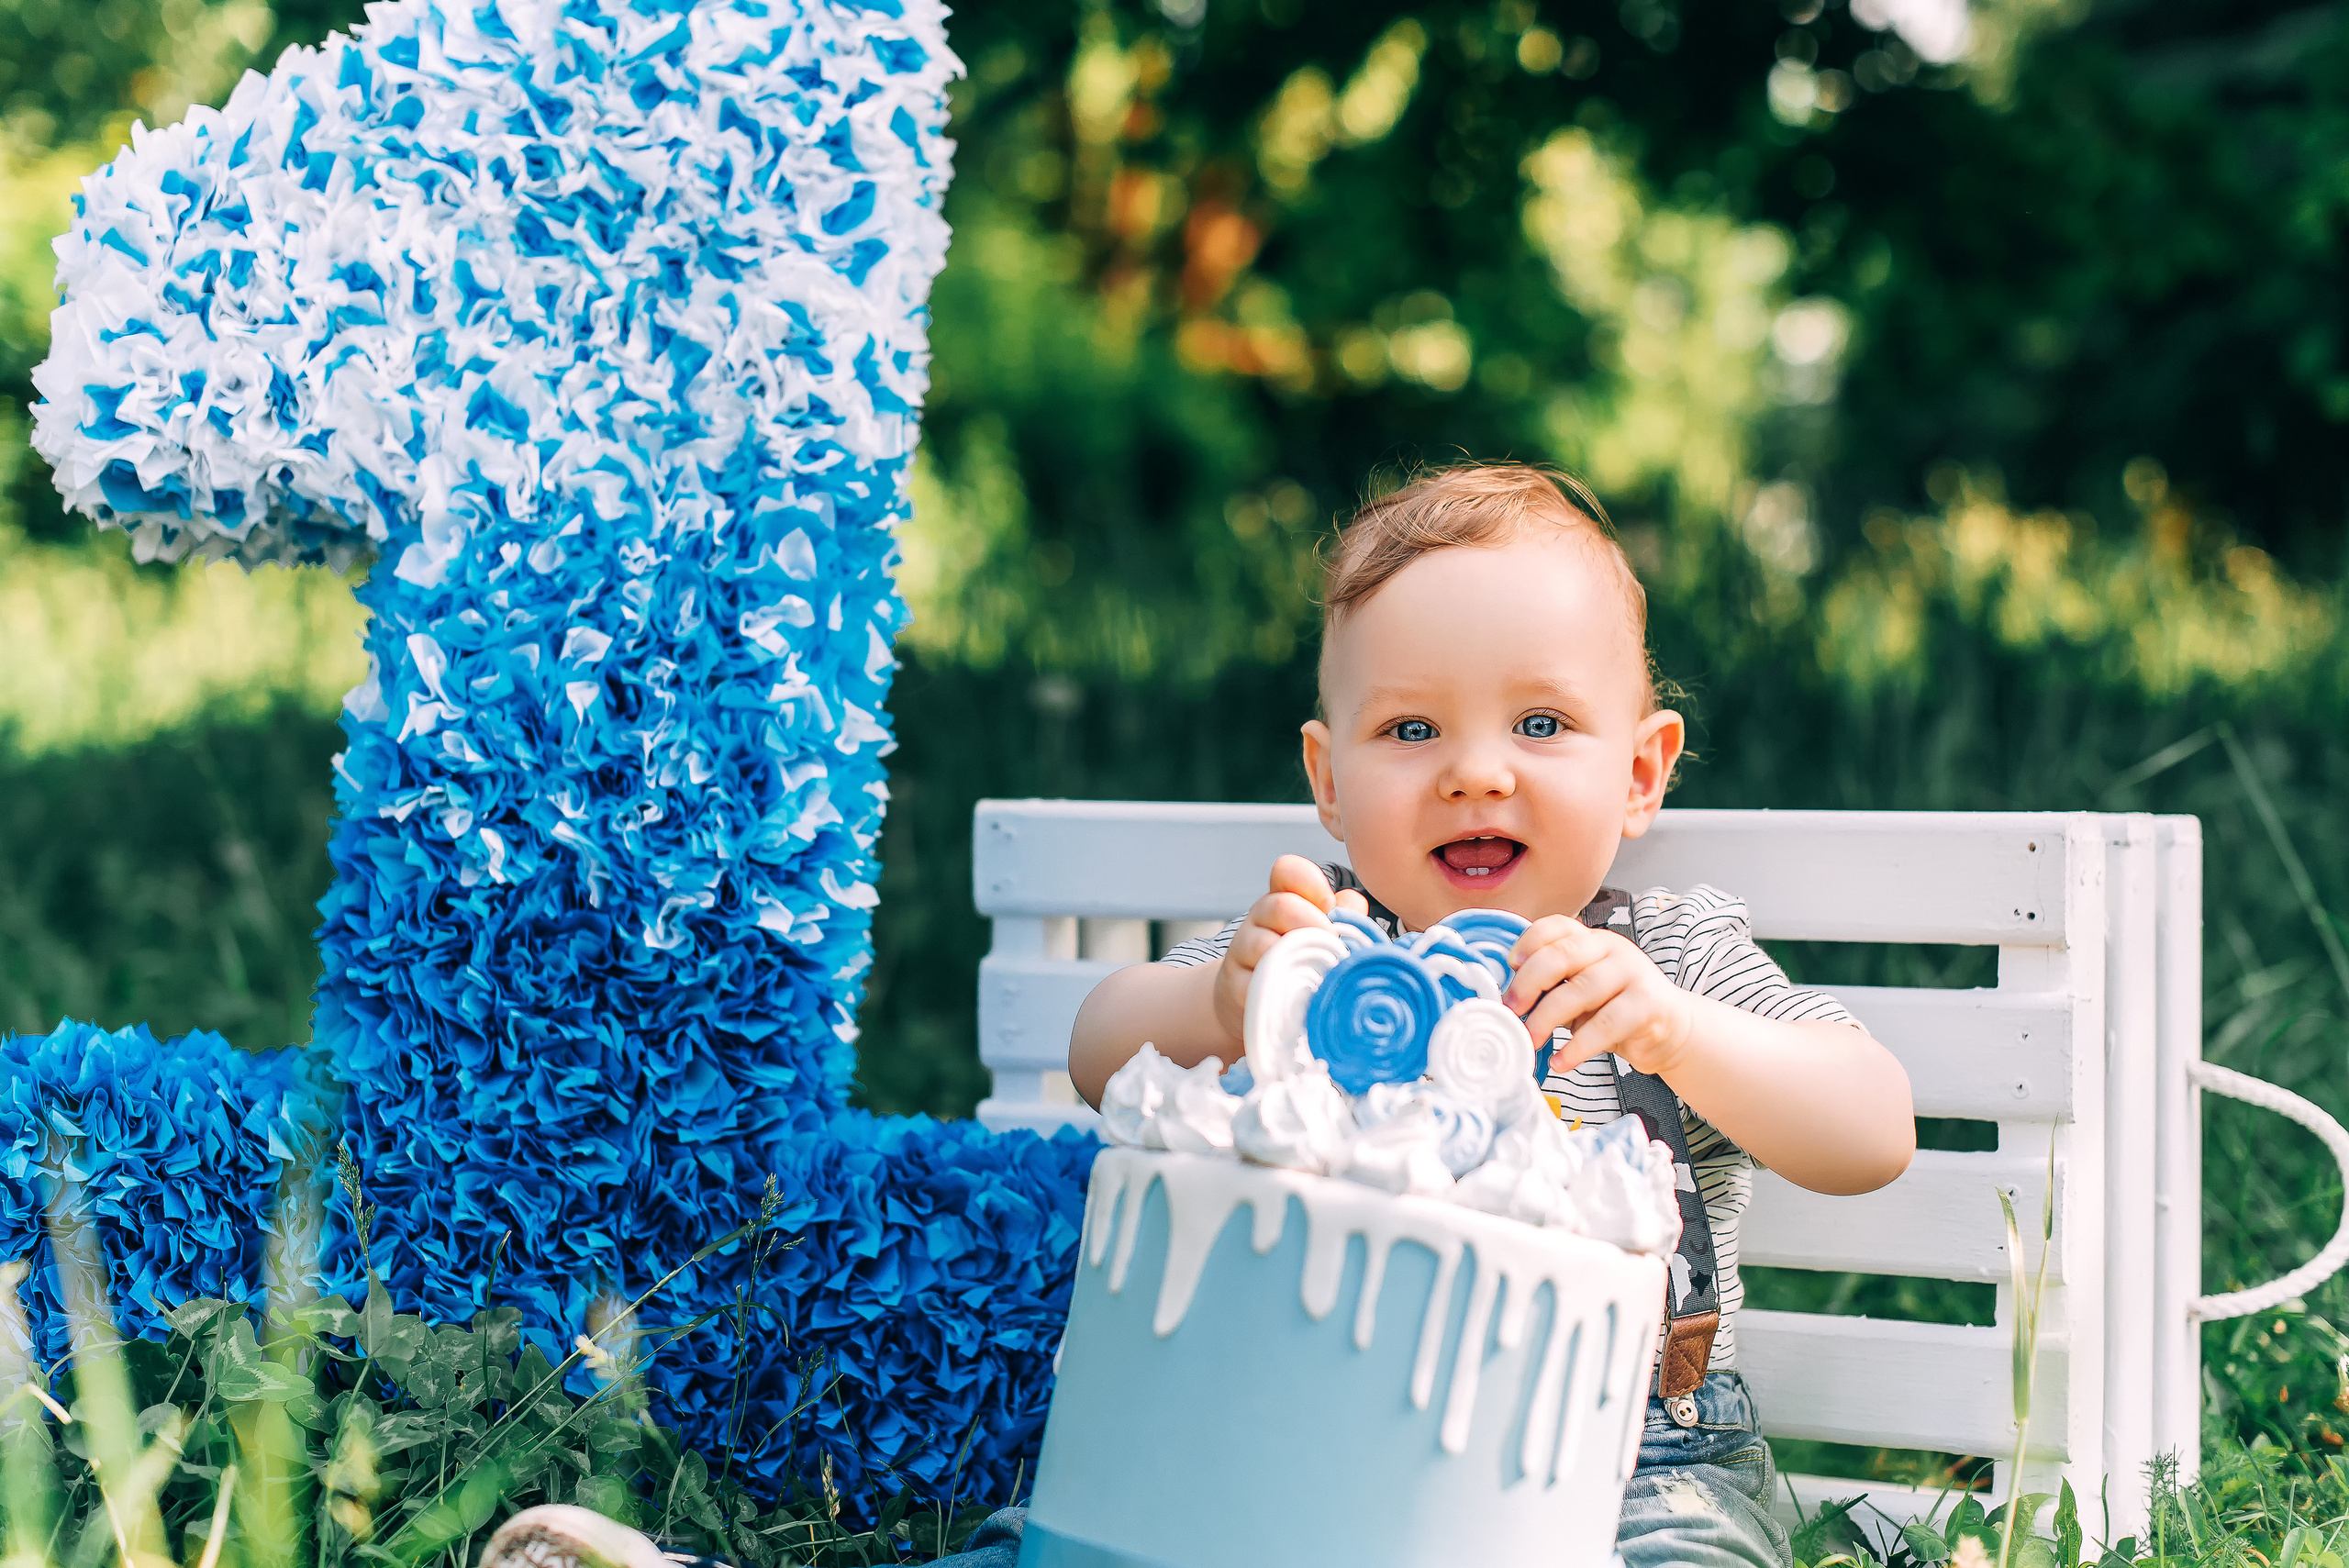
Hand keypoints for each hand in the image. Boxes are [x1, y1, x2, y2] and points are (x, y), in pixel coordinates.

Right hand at [1211, 855, 1369, 1044]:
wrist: (1257, 1005)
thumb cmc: (1300, 965)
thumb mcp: (1322, 937)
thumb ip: (1343, 918)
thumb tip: (1354, 903)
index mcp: (1282, 901)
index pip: (1286, 871)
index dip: (1309, 881)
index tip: (1328, 903)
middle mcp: (1258, 920)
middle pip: (1280, 906)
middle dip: (1314, 925)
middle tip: (1333, 949)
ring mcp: (1242, 952)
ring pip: (1265, 945)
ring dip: (1299, 960)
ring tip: (1319, 977)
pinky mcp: (1235, 986)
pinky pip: (1256, 984)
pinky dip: (1281, 991)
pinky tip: (1300, 998)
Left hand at [1503, 915, 1695, 1078]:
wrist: (1671, 1031)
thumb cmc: (1615, 1010)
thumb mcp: (1581, 992)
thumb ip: (1554, 987)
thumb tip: (1507, 1001)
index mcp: (1591, 940)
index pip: (1556, 926)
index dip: (1528, 942)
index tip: (1509, 966)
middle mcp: (1612, 948)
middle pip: (1563, 955)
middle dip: (1529, 983)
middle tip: (1510, 1011)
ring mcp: (1633, 972)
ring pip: (1581, 990)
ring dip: (1547, 1018)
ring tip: (1530, 1040)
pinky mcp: (1648, 1003)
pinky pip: (1606, 1024)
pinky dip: (1578, 1047)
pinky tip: (1561, 1061)